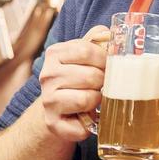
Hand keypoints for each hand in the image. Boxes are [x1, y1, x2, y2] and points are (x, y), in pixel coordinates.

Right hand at [39, 25, 109, 142]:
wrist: (59, 107)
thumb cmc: (79, 76)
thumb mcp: (86, 53)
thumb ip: (99, 39)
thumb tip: (111, 33)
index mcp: (55, 53)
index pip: (87, 50)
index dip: (104, 59)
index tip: (107, 65)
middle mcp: (47, 75)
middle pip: (91, 76)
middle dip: (104, 82)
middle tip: (102, 85)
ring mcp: (48, 100)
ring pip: (86, 99)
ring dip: (97, 101)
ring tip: (94, 99)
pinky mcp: (53, 123)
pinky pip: (81, 126)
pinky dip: (90, 123)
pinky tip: (86, 117)